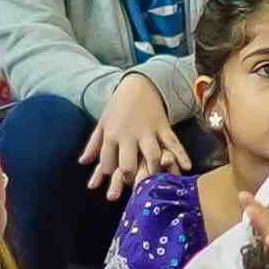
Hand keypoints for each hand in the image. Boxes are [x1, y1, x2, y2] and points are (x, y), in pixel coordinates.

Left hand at [87, 74, 179, 197]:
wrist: (139, 84)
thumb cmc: (118, 106)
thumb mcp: (103, 123)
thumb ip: (93, 145)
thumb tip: (82, 163)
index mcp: (112, 134)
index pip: (107, 161)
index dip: (109, 172)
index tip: (112, 176)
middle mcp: (129, 135)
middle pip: (128, 163)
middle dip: (129, 176)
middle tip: (132, 184)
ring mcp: (147, 131)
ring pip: (151, 155)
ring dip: (153, 170)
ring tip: (154, 180)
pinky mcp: (163, 127)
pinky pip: (173, 143)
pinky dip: (181, 155)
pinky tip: (186, 167)